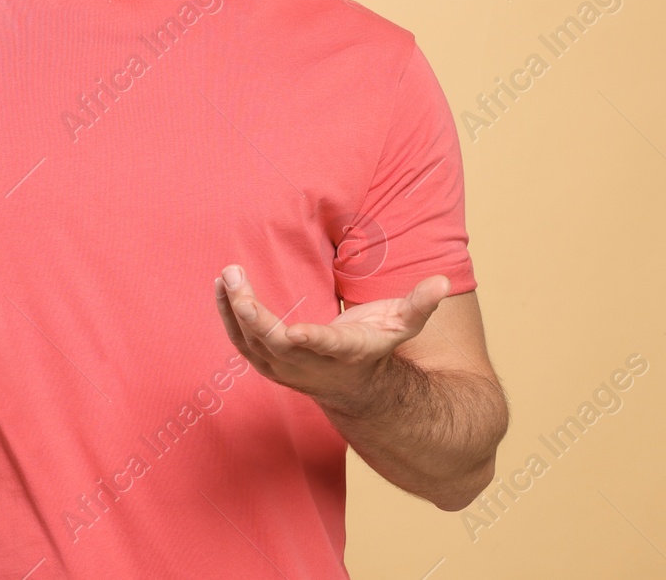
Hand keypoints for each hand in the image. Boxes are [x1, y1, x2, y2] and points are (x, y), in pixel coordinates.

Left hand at [214, 264, 449, 415]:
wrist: (359, 389)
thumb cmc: (380, 344)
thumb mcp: (403, 324)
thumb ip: (421, 304)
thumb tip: (444, 280)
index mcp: (344, 352)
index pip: (324, 348)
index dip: (309, 341)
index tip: (292, 330)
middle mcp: (310, 365)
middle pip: (275, 345)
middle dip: (253, 315)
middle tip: (235, 279)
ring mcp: (286, 368)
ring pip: (251, 344)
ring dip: (233, 311)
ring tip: (225, 277)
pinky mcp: (269, 363)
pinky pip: (242, 342)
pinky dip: (228, 317)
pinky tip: (221, 289)